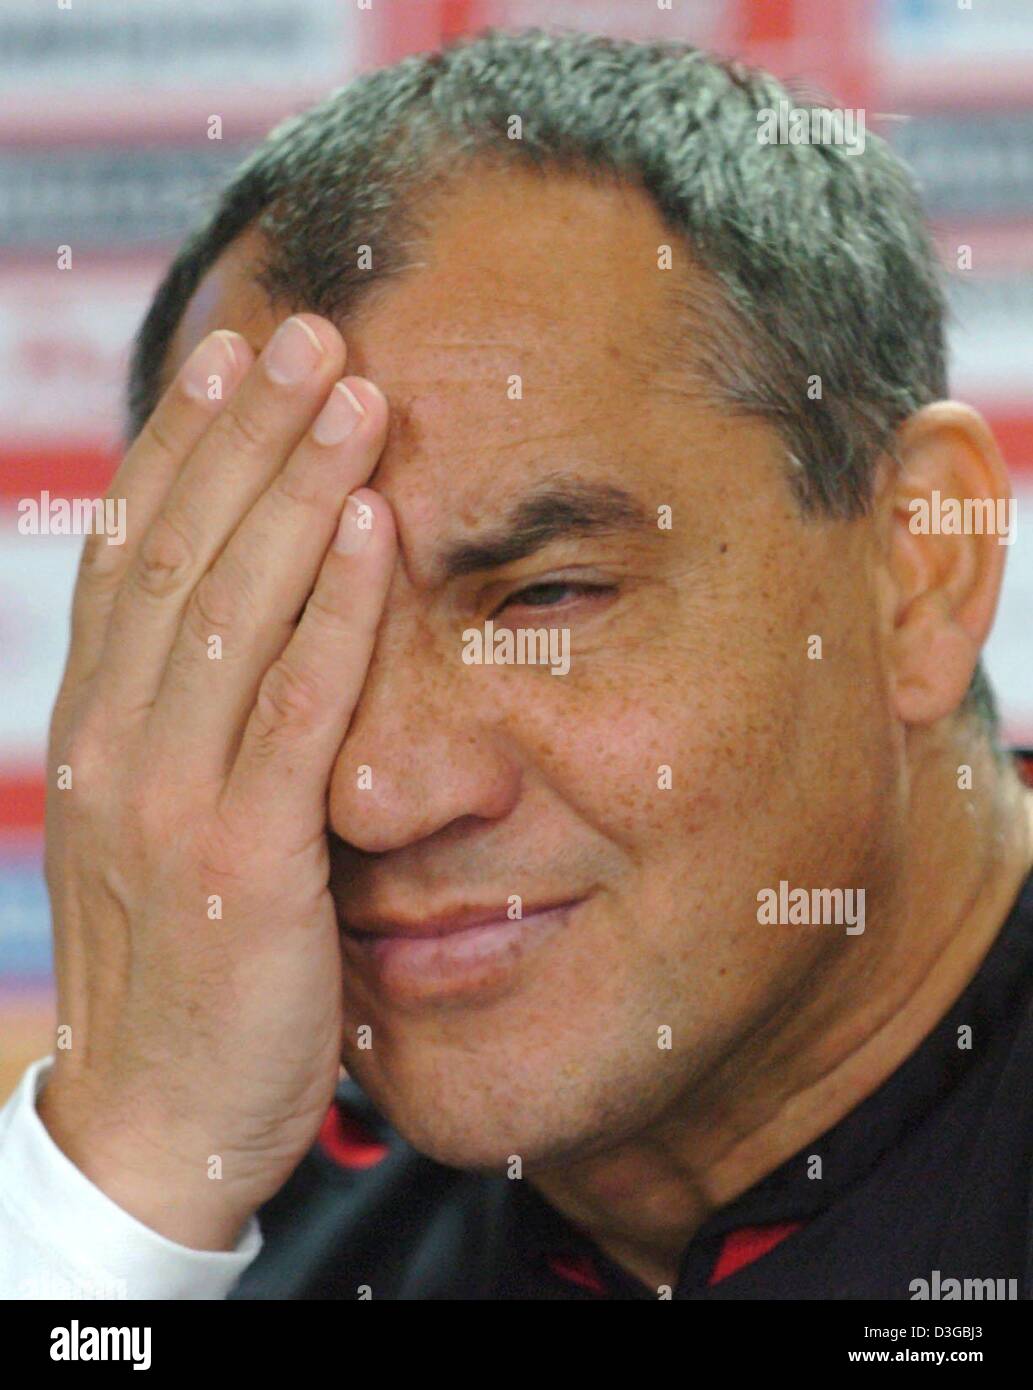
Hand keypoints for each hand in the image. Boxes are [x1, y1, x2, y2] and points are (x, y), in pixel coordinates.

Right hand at [37, 314, 395, 1249]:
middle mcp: (115, 741)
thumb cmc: (179, 967)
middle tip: (306, 330)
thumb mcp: (163, 826)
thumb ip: (193, 727)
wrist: (153, 1118)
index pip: (135, 556)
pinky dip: (334, 613)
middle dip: (243, 435)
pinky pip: (293, 710)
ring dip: (293, 489)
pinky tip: (373, 526)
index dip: (183, 449)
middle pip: (180, 554)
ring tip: (349, 389)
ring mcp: (168, 796)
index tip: (233, 360)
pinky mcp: (240, 857)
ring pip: (231, 608)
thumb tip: (250, 631)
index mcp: (98, 727)